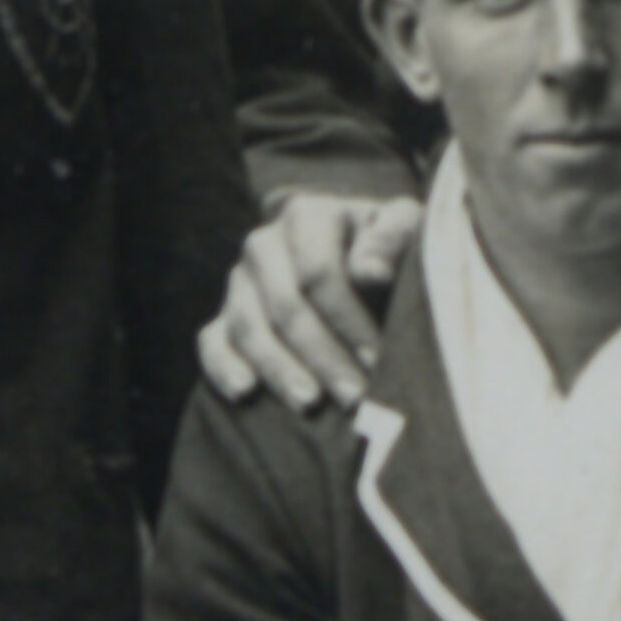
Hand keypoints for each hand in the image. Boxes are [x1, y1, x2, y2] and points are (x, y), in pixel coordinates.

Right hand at [198, 191, 425, 410]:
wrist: (364, 266)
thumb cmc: (392, 252)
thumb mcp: (408, 232)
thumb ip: (395, 238)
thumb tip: (369, 272)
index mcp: (306, 215)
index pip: (318, 273)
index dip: (347, 320)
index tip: (377, 359)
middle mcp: (264, 244)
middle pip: (285, 306)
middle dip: (321, 355)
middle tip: (353, 397)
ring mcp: (239, 282)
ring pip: (249, 328)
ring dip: (280, 370)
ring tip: (311, 405)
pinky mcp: (223, 317)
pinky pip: (212, 343)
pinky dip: (223, 367)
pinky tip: (244, 393)